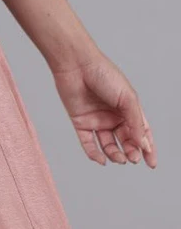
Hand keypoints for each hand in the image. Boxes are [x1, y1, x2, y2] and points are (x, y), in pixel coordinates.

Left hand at [52, 51, 155, 167]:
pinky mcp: (80, 123)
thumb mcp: (127, 98)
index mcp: (128, 109)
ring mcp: (97, 120)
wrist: (77, 65)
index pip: (141, 133)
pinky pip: (88, 143)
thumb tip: (143, 144)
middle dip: (131, 152)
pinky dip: (94, 154)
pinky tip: (101, 160)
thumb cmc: (104, 75)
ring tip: (119, 158)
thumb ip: (135, 122)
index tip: (151, 164)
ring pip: (108, 145)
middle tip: (133, 158)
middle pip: (125, 141)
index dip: (148, 149)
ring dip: (114, 154)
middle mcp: (113, 117)